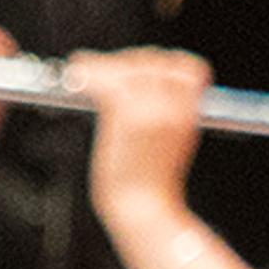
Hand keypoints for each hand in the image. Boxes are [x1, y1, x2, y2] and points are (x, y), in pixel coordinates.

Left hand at [69, 48, 213, 225]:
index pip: (186, 66)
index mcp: (192, 112)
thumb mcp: (173, 138)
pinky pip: (104, 80)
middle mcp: (175, 106)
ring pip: (127, 66)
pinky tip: (75, 80)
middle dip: (127, 63)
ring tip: (84, 74)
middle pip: (153, 59)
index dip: (162, 64)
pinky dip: (87, 74)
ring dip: (104, 67)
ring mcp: (151, 108)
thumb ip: (164, 106)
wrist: (143, 208)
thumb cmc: (152, 181)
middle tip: (101, 73)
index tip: (138, 72)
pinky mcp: (125, 114)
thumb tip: (137, 74)